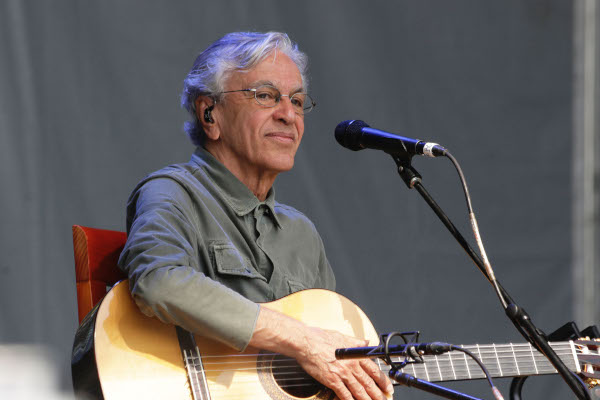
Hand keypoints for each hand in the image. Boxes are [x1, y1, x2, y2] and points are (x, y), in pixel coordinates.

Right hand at [250, 307, 393, 399]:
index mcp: (355, 354)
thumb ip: (356, 342)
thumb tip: (366, 342)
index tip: (388, 387)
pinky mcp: (332, 380)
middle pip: (368, 382)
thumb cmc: (320, 337)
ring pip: (359, 390)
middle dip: (378, 394)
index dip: (383, 380)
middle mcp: (351, 364)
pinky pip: (344, 393)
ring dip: (367, 399)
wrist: (305, 342)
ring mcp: (342, 373)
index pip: (374, 369)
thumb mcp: (343, 336)